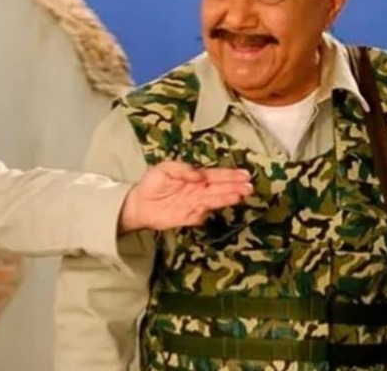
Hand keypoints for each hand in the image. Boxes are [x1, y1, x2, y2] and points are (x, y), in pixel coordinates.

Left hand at [118, 161, 252, 232]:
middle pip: (219, 188)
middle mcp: (198, 190)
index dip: (230, 175)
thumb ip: (183, 170)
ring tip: (239, 195)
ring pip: (213, 201)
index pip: (215, 175)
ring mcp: (194, 204)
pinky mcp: (188, 217)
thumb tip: (199, 175)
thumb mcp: (165, 168)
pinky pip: (199, 216)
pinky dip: (203, 213)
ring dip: (226, 198)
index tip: (244, 175)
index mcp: (194, 177)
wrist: (139, 204)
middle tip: (248, 187)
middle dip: (234, 187)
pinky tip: (207, 209)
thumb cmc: (152, 183)